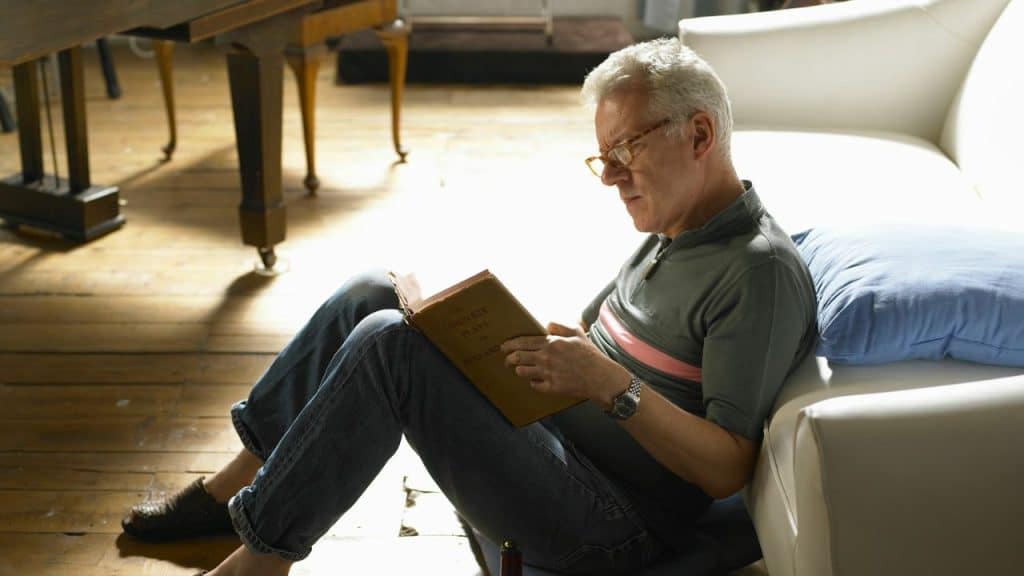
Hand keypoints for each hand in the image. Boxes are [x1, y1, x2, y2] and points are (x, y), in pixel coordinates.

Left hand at [501, 321, 628, 404]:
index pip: (523, 342)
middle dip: (508, 359)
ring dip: (519, 370)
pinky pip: (534, 385)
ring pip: (522, 372)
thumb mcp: (577, 333)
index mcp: (551, 343)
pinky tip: (535, 381)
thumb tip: (546, 324)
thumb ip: (560, 326)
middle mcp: (546, 358)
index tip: (504, 347)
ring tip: (519, 370)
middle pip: (518, 358)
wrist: (600, 377)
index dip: (510, 345)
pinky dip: (533, 383)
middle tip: (506, 360)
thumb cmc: (590, 354)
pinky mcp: (551, 387)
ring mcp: (547, 374)